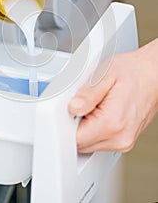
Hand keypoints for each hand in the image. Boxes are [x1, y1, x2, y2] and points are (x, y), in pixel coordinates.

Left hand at [68, 38, 157, 152]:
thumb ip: (87, 94)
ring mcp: (123, 142)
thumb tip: (72, 108)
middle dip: (75, 124)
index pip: (75, 138)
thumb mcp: (105, 74)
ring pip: (89, 144)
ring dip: (85, 127)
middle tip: (84, 102)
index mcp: (112, 123)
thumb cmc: (133, 71)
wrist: (153, 74)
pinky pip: (99, 141)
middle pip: (81, 143)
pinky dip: (95, 128)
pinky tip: (101, 111)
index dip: (67, 122)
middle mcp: (119, 138)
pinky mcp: (124, 141)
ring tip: (96, 104)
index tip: (72, 107)